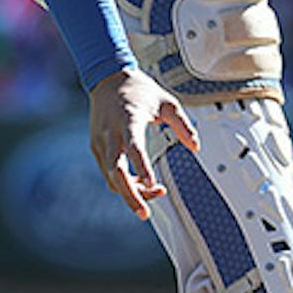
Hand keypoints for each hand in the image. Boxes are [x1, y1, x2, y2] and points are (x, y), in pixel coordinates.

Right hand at [87, 67, 197, 219]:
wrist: (107, 78)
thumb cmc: (140, 90)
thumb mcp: (167, 102)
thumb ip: (183, 124)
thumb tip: (196, 146)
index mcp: (128, 119)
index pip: (133, 146)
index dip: (141, 167)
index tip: (152, 184)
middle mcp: (110, 132)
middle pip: (115, 170)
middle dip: (130, 195)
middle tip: (145, 214)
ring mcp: (100, 141)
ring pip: (110, 177)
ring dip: (129, 192)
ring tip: (153, 194)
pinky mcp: (96, 147)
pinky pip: (107, 172)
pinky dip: (122, 184)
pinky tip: (139, 186)